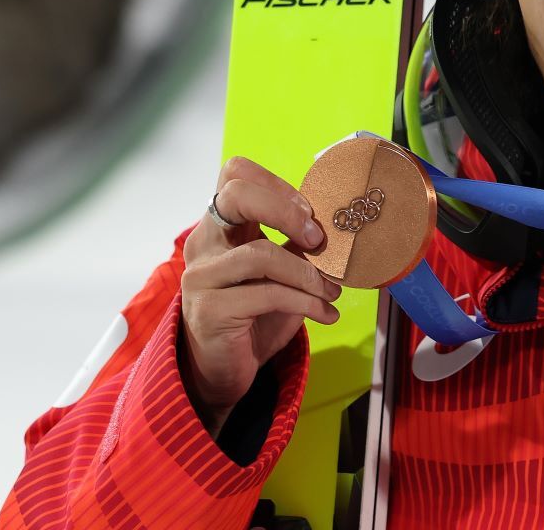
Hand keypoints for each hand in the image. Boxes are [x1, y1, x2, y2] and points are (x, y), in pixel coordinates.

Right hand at [179, 156, 341, 435]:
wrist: (221, 369)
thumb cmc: (253, 314)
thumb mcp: (279, 273)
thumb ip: (297, 245)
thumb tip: (341, 227)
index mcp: (221, 225)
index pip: (234, 174)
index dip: (276, 182)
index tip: (310, 210)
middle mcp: (204, 243)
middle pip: (237, 196)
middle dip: (286, 210)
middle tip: (318, 237)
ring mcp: (201, 276)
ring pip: (260, 253)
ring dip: (309, 273)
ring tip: (333, 290)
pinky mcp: (209, 310)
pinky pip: (267, 295)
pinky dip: (307, 302)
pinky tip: (326, 314)